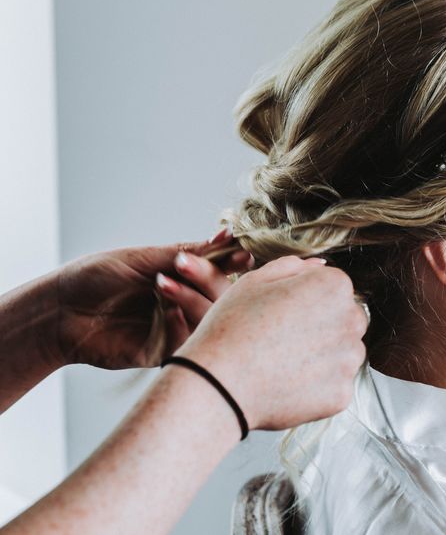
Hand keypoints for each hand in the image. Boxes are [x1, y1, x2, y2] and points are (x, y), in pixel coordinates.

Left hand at [54, 230, 251, 369]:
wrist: (58, 308)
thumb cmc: (97, 276)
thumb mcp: (144, 258)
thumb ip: (187, 253)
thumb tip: (226, 238)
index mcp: (184, 279)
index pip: (220, 272)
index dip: (231, 263)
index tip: (241, 254)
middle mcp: (185, 304)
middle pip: (222, 298)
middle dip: (211, 280)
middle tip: (186, 266)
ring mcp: (174, 330)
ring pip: (207, 322)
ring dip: (192, 301)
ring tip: (164, 285)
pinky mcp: (159, 354)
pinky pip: (183, 344)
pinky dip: (179, 326)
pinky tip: (166, 311)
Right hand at [172, 255, 368, 429]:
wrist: (217, 384)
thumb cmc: (232, 328)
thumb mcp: (255, 281)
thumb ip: (293, 267)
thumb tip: (318, 265)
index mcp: (334, 286)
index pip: (335, 287)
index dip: (308, 298)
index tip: (285, 311)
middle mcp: (351, 320)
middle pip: (346, 319)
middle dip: (324, 325)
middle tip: (285, 338)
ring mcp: (348, 360)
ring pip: (345, 353)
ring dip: (324, 356)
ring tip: (285, 362)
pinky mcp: (342, 394)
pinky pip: (336, 385)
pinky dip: (317, 387)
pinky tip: (289, 382)